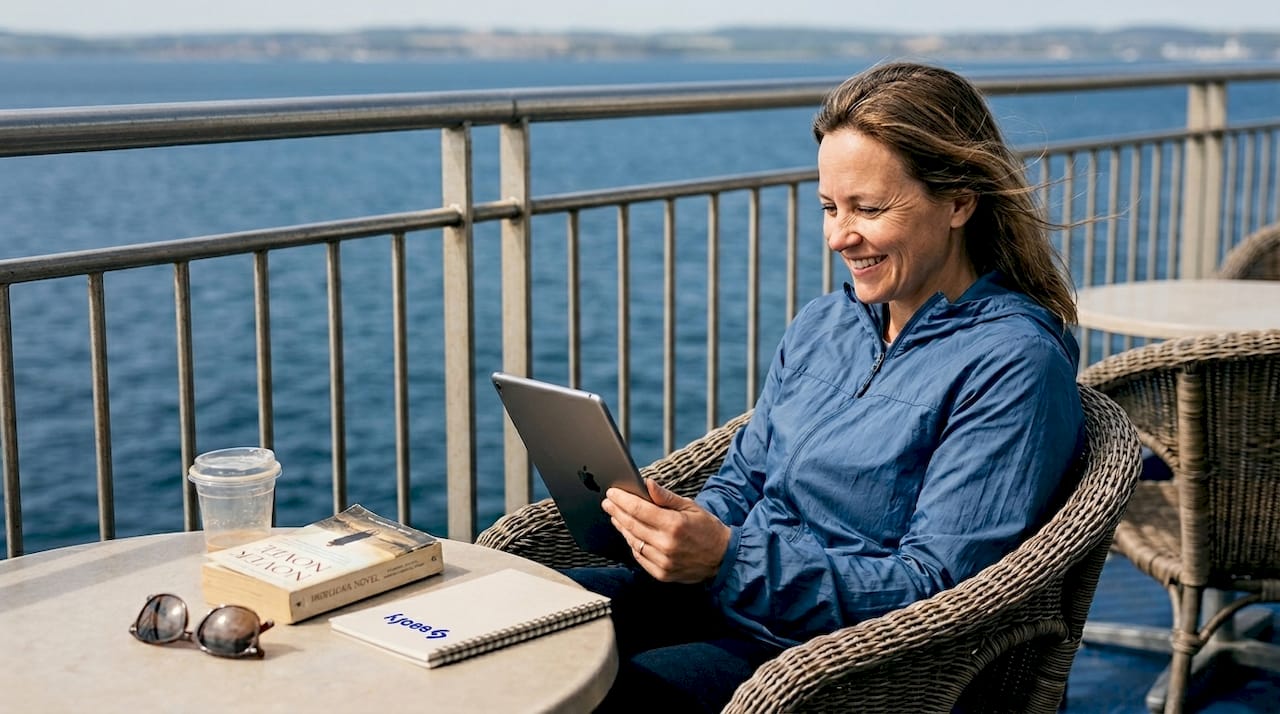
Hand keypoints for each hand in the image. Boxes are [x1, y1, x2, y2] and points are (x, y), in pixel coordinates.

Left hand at [602, 478, 730, 583]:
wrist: (723, 559)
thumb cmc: (708, 530)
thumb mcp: (690, 507)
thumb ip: (666, 497)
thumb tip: (647, 484)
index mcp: (674, 525)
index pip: (639, 509)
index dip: (622, 500)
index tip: (612, 492)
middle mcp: (666, 544)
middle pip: (632, 525)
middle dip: (616, 511)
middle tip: (608, 502)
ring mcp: (663, 561)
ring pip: (632, 541)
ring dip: (622, 527)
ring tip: (615, 516)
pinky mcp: (662, 574)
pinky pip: (639, 557)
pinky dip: (632, 544)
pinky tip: (629, 534)